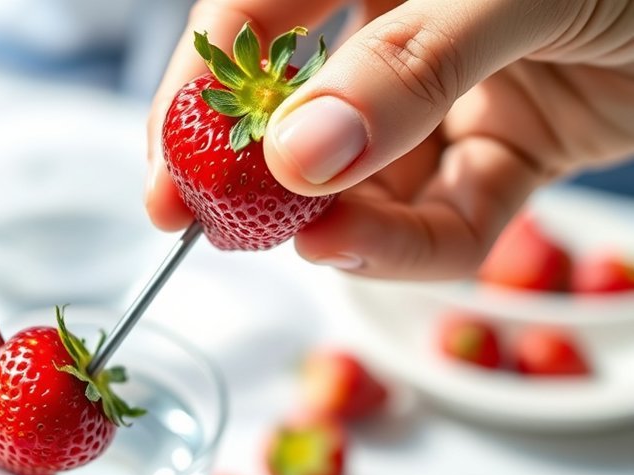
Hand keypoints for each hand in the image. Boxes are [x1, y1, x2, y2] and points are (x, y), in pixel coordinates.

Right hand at [146, 0, 633, 278]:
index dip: (199, 93)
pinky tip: (376, 252)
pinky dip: (418, 245)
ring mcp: (450, 92)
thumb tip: (297, 154)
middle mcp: (405, 22)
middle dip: (253, 168)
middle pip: (296, 101)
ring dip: (341, 218)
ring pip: (369, 173)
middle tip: (203, 222)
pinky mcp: (506, 152)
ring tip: (315, 244)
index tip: (167, 169)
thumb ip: (407, 63)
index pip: (254, 17)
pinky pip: (449, 212)